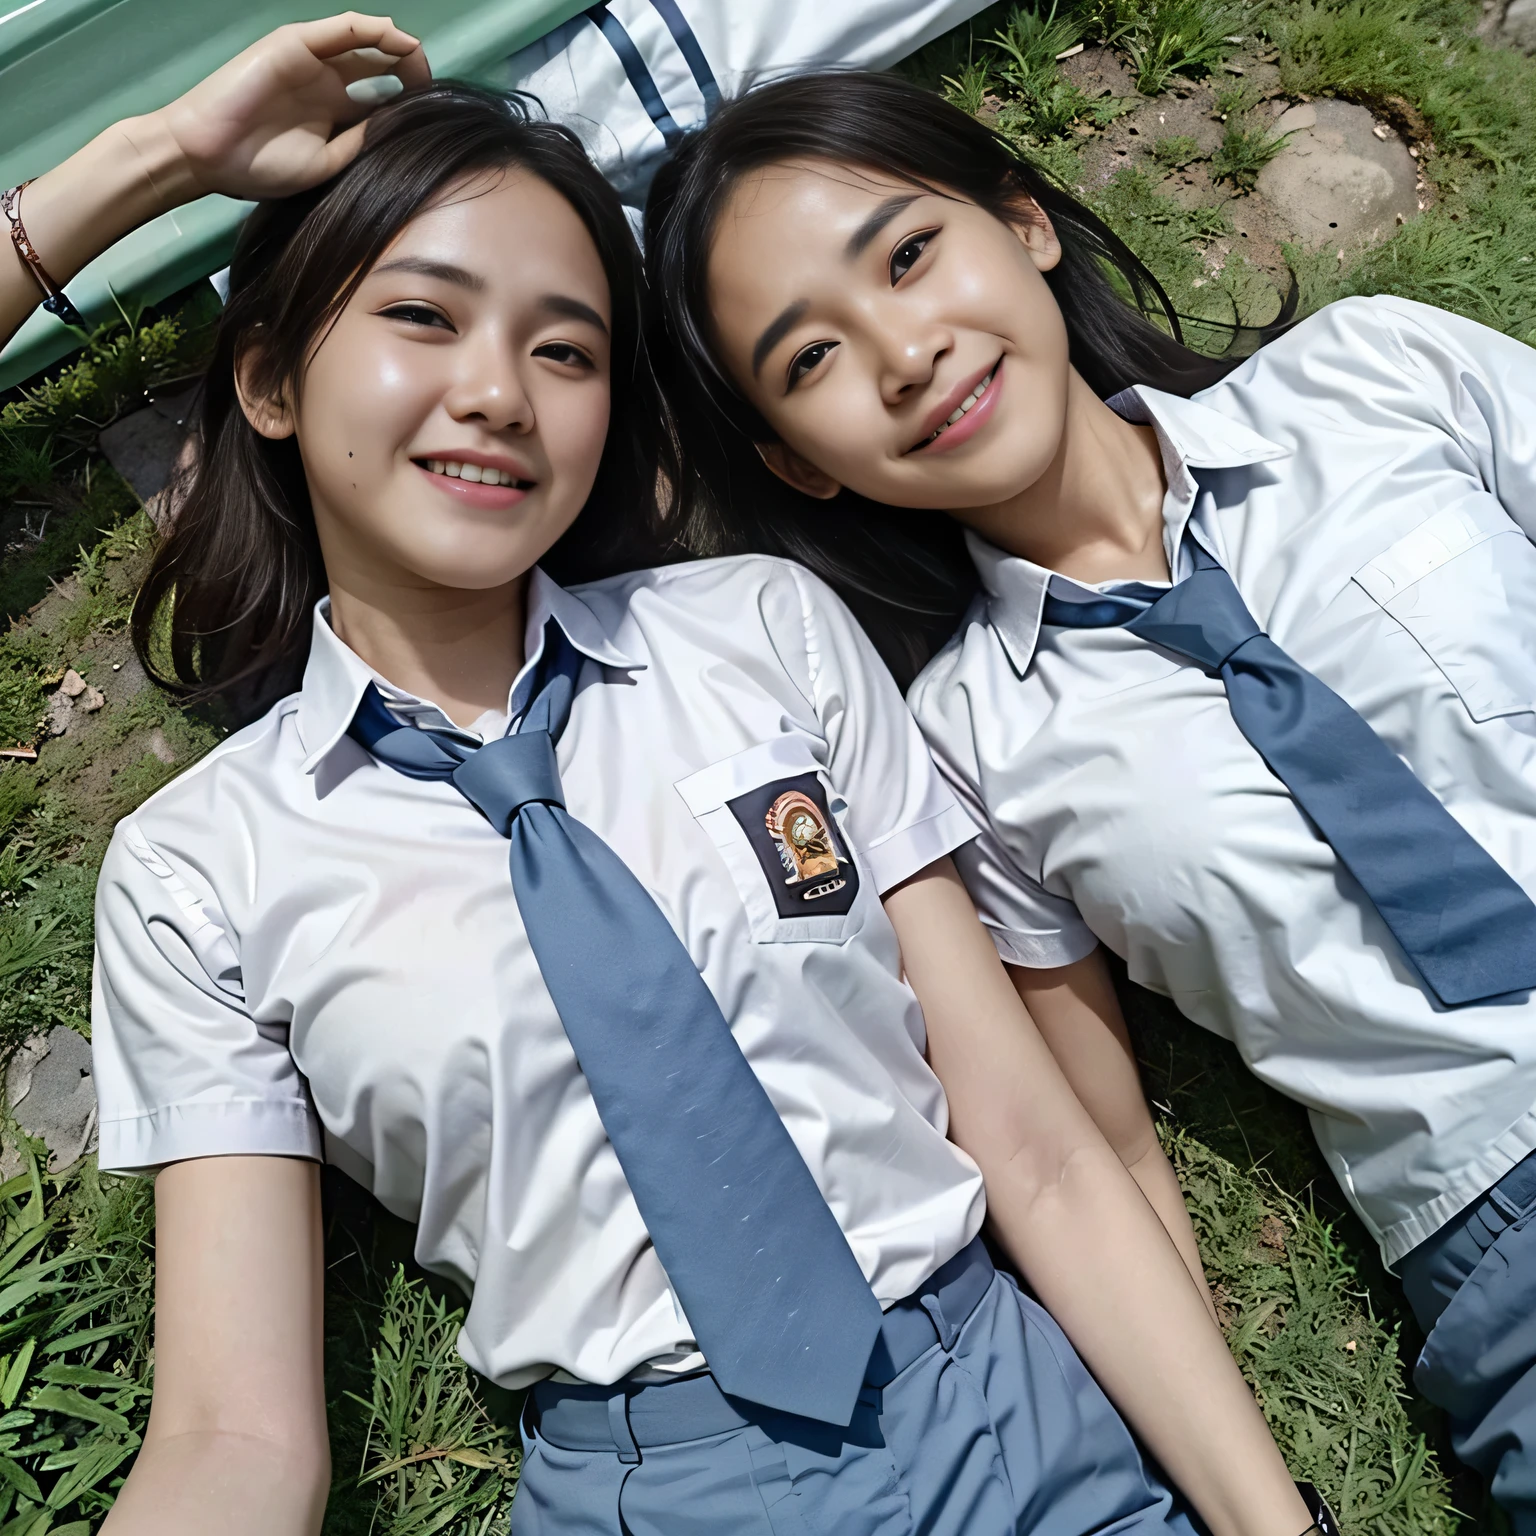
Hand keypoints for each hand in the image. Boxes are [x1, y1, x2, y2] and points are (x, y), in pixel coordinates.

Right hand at [148, 13, 430, 202]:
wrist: (210, 155)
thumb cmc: (261, 166)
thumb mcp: (327, 162)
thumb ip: (360, 142)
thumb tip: (398, 128)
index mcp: (333, 110)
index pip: (381, 96)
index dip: (409, 100)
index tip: (433, 114)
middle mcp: (325, 81)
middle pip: (377, 65)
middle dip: (409, 70)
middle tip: (433, 85)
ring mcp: (310, 61)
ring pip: (362, 42)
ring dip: (395, 44)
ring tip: (419, 56)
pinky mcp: (294, 44)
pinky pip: (338, 30)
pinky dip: (368, 29)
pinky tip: (394, 39)